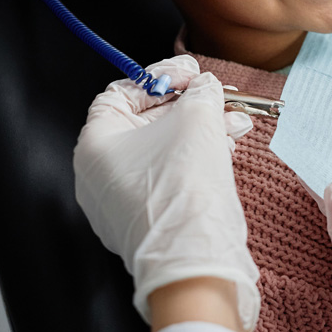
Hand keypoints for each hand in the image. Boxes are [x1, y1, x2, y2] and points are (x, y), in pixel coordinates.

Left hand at [73, 55, 259, 331]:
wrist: (196, 258)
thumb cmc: (184, 186)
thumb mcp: (197, 117)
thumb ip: (201, 91)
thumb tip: (205, 87)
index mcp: (95, 145)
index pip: (122, 93)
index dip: (160, 76)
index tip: (191, 73)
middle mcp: (101, 174)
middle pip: (148, 120)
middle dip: (190, 104)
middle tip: (216, 94)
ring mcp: (124, 201)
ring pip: (166, 149)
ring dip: (203, 129)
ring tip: (235, 121)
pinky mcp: (150, 219)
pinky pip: (172, 175)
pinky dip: (199, 157)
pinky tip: (229, 146)